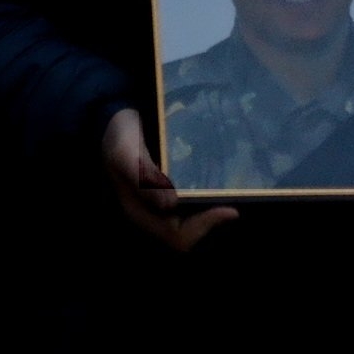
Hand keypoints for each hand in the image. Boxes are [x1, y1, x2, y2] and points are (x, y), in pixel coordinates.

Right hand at [102, 108, 237, 250]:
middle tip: (238, 197)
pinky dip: (209, 194)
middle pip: (190, 231)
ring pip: (194, 216)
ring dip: (213, 207)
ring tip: (236, 189)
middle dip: (213, 219)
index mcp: (140, 212)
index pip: (177, 236)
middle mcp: (154, 212)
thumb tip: (171, 205)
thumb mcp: (126, 153)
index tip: (229, 209)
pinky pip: (193, 199)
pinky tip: (223, 178)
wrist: (114, 117)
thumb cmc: (118, 136)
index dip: (203, 227)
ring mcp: (163, 201)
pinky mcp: (171, 187)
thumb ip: (144, 178)